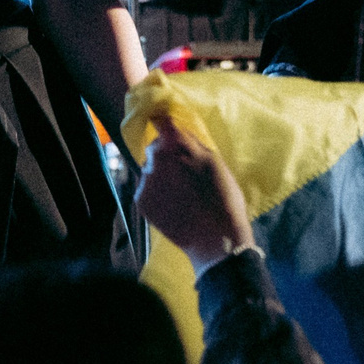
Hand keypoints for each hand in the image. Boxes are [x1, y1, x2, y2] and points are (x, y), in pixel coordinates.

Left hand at [136, 123, 255, 271]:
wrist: (216, 240)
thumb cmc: (222, 198)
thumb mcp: (213, 161)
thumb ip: (190, 141)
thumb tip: (172, 124)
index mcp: (174, 146)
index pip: (162, 124)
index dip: (167, 128)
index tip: (173, 134)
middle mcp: (154, 160)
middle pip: (155, 149)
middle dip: (167, 155)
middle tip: (186, 173)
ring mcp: (145, 182)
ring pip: (150, 170)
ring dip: (161, 175)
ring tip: (181, 192)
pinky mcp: (141, 201)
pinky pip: (146, 188)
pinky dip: (156, 192)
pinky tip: (173, 204)